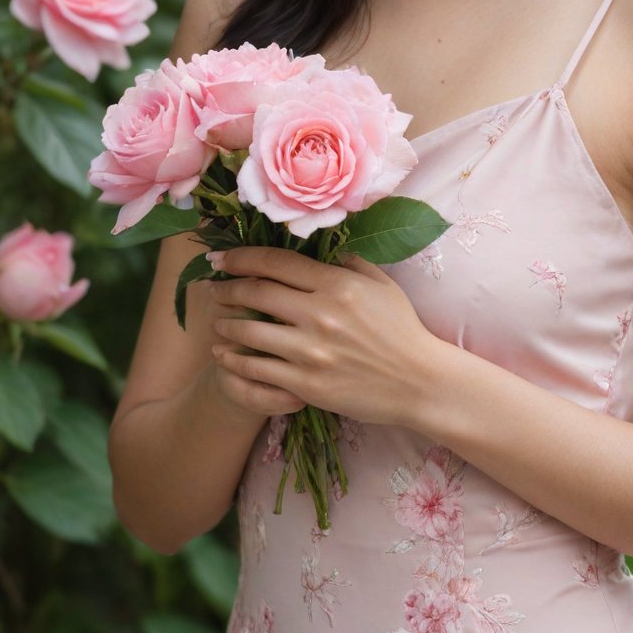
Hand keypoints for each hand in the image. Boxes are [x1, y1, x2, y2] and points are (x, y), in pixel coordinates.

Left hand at [206, 246, 441, 427]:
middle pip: (256, 292)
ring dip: (225, 323)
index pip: (276, 262)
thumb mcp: (381, 284)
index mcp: (337, 284)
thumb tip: (319, 248)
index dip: (241, 257)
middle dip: (226, 287)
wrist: (419, 381)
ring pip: (249, 330)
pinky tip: (225, 355)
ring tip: (217, 321)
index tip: (221, 258)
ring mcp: (310, 351)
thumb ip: (348, 262)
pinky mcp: (306, 384)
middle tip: (213, 287)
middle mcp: (320, 313)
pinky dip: (234, 359)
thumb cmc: (402, 329)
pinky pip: (257, 368)